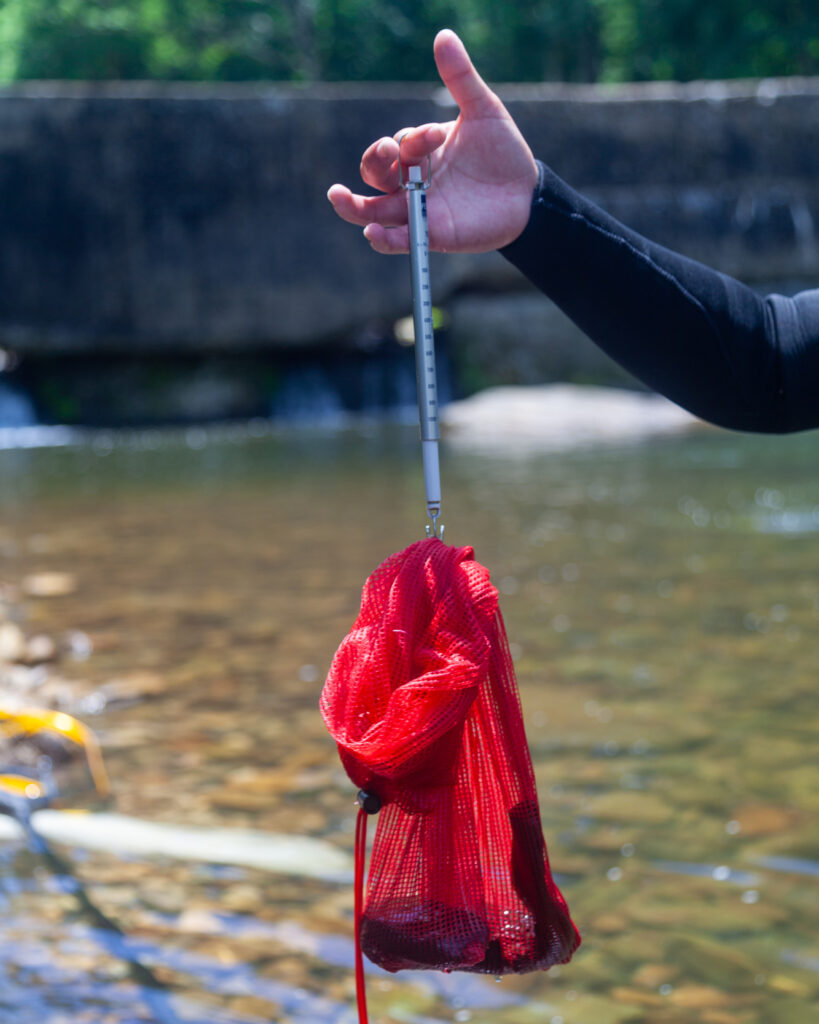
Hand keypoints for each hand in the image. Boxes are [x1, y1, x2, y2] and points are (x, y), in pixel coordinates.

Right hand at [327, 29, 537, 254]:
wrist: (528, 194)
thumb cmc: (503, 152)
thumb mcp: (483, 110)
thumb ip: (460, 78)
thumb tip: (443, 36)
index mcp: (420, 151)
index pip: (400, 144)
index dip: (414, 138)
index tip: (440, 134)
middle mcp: (412, 181)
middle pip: (375, 175)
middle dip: (373, 161)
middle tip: (389, 152)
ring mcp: (419, 210)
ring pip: (374, 210)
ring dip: (354, 205)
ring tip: (338, 196)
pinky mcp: (432, 235)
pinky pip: (399, 240)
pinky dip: (384, 239)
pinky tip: (373, 233)